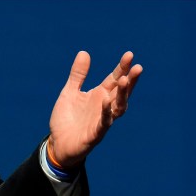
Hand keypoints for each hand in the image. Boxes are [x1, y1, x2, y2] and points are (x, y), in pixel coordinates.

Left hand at [48, 51, 142, 168]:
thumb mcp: (70, 92)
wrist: (58, 143)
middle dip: (130, 80)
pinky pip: (104, 123)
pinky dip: (106, 112)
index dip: (122, 68)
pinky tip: (106, 101)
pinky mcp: (95, 134)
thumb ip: (78, 75)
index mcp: (99, 95)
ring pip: (118, 107)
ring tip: (124, 81)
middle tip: (137, 67)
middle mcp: (105, 107)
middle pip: (121, 92)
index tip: (129, 54)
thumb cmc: (67, 118)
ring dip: (123, 95)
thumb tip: (84, 52)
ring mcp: (102, 120)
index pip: (114, 79)